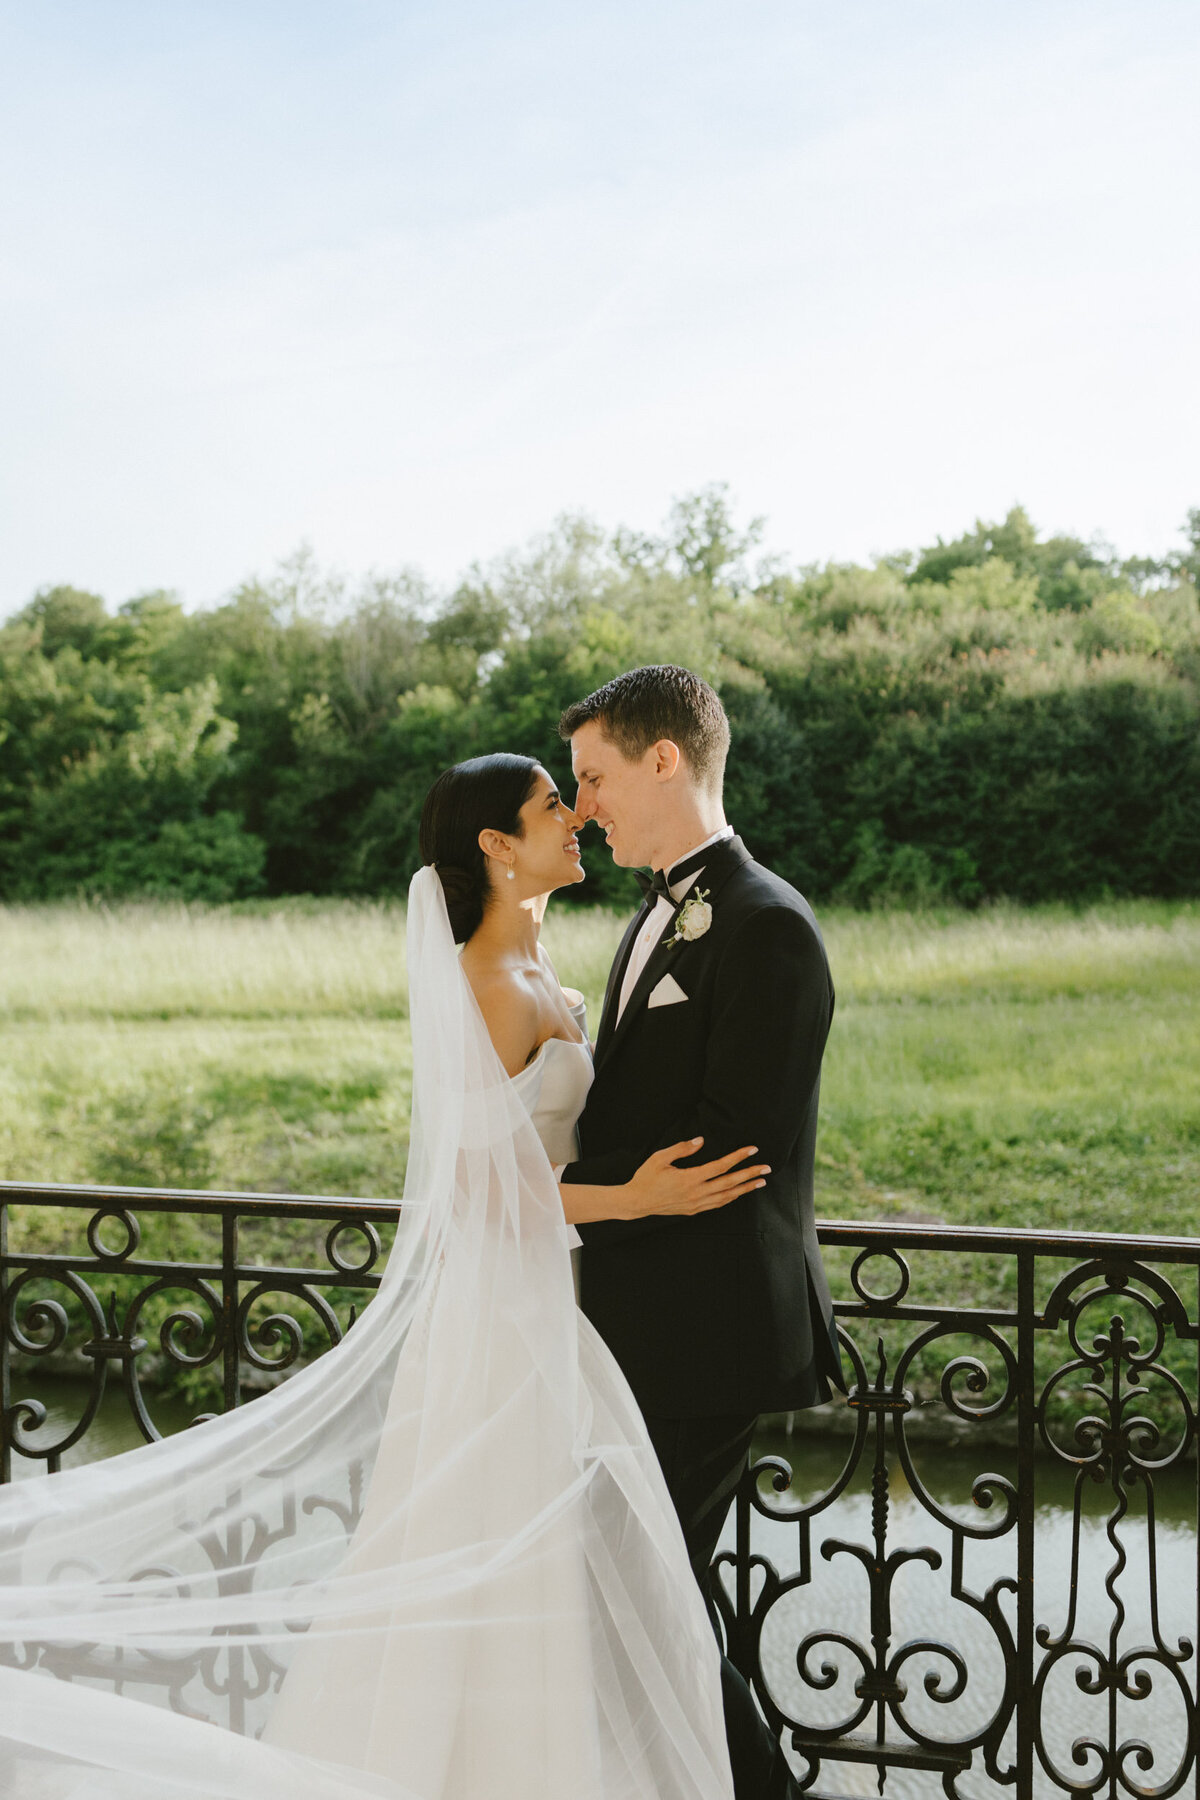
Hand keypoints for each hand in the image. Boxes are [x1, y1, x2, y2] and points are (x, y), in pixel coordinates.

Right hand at [622, 1138, 769, 1218]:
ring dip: (745, 1189)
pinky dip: (731, 1198)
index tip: (752, 1150)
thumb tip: (700, 1141)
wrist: (637, 1203)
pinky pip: (718, 1204)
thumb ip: (681, 1148)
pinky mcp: (694, 1210)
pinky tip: (739, 1193)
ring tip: (760, 1182)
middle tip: (766, 1168)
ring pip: (727, 1196)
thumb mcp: (659, 1158)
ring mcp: (697, 1204)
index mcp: (690, 1178)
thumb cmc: (646, 1177)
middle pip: (730, 1183)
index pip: (721, 1166)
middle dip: (750, 1174)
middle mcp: (697, 1193)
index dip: (738, 1157)